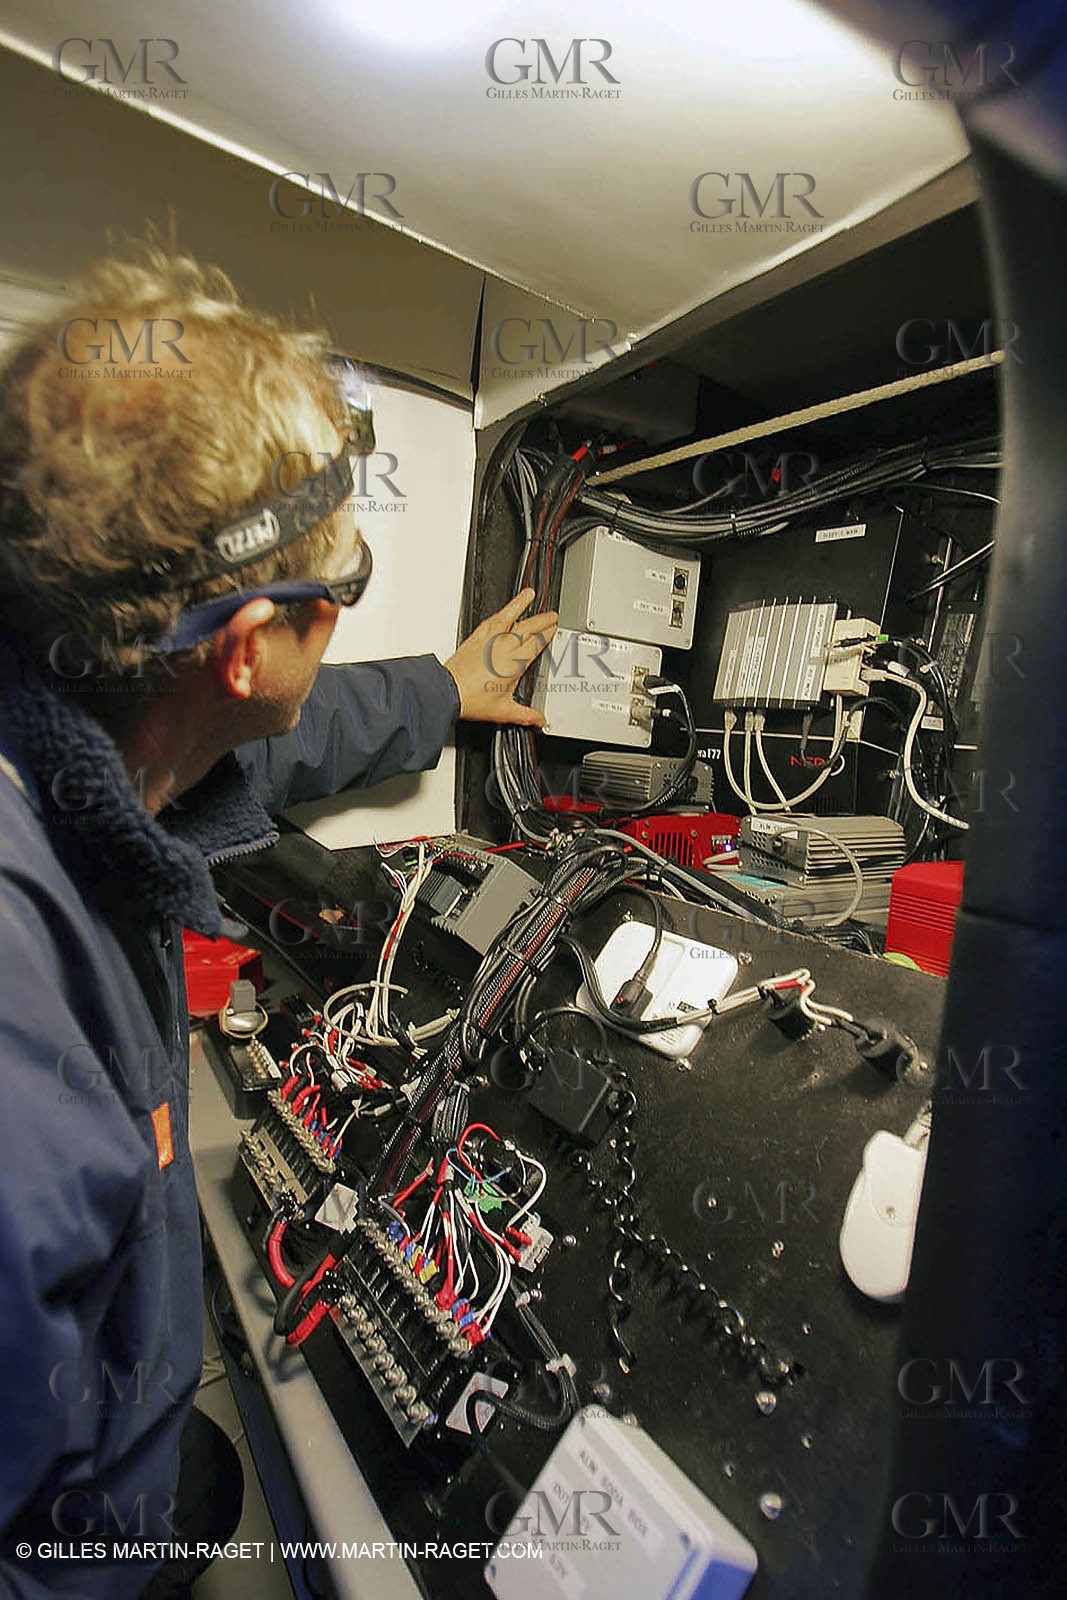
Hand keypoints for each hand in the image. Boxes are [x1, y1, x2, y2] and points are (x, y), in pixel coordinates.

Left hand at [443, 588, 557, 726]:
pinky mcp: (475, 638)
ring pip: (509, 617)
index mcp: (515, 663)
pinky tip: (502, 610)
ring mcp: (489, 640)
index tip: (554, 628)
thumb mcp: (504, 711)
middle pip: (528, 627)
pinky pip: (491, 621)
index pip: (537, 643)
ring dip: (520, 605)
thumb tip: (539, 720)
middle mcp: (504, 647)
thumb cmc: (471, 699)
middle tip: (552, 615)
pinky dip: (500, 613)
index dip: (548, 634)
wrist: (447, 692)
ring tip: (529, 594)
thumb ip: (526, 715)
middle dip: (542, 620)